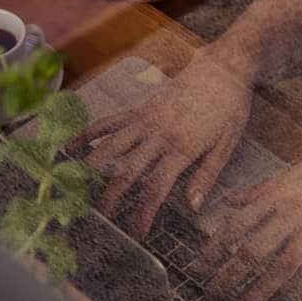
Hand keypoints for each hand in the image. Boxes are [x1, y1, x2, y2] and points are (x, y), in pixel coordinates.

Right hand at [80, 51, 252, 238]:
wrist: (225, 65)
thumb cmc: (230, 107)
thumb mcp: (228, 144)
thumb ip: (207, 176)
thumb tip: (193, 207)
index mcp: (182, 147)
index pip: (156, 188)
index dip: (143, 214)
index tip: (136, 235)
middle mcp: (159, 134)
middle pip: (127, 171)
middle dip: (111, 198)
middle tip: (100, 221)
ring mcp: (146, 119)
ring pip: (111, 145)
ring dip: (92, 168)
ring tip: (76, 189)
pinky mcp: (140, 108)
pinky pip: (110, 121)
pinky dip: (89, 133)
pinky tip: (71, 146)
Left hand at [191, 136, 301, 300]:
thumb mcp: (288, 174)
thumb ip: (256, 191)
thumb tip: (227, 201)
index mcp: (276, 196)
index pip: (236, 225)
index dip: (213, 247)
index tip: (195, 266)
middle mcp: (292, 214)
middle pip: (253, 250)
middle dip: (228, 275)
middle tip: (210, 297)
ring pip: (283, 264)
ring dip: (261, 291)